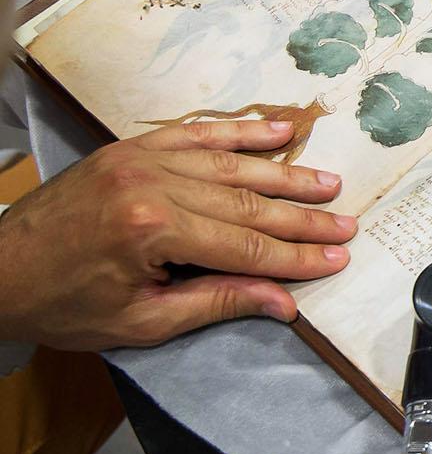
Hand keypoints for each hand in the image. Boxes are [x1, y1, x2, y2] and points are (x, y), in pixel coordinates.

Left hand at [0, 119, 351, 348]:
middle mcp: (150, 183)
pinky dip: (240, 133)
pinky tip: (279, 131)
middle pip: (245, 202)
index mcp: (150, 229)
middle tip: (347, 224)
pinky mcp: (129, 147)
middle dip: (301, 218)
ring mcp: (140, 158)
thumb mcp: (140, 321)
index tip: (338, 259)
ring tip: (329, 183)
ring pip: (229, 164)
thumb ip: (216, 302)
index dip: (295, 256)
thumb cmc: (62, 304)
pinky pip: (196, 134)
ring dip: (284, 173)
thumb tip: (284, 302)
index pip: (243, 244)